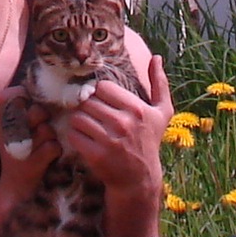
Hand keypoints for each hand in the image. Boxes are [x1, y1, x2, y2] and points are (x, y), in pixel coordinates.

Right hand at [0, 100, 59, 203]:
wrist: (13, 188)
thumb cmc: (17, 154)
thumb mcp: (10, 130)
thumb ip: (20, 109)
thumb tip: (39, 88)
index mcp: (0, 122)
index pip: (9, 95)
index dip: (25, 97)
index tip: (29, 107)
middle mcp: (7, 132)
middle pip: (37, 110)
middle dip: (45, 119)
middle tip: (41, 129)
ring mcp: (20, 148)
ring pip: (48, 129)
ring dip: (51, 137)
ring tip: (44, 145)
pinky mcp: (33, 163)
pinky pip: (54, 146)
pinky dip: (55, 151)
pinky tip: (49, 157)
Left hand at [54, 55, 172, 202]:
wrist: (139, 179)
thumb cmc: (148, 142)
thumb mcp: (161, 113)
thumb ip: (159, 84)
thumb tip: (156, 57)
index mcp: (137, 108)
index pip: (102, 88)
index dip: (99, 94)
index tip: (102, 103)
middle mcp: (124, 123)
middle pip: (88, 102)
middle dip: (87, 108)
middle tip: (92, 116)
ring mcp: (110, 140)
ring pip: (78, 117)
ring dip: (79, 122)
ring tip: (88, 127)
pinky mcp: (96, 155)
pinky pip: (74, 135)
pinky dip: (75, 137)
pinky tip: (84, 140)